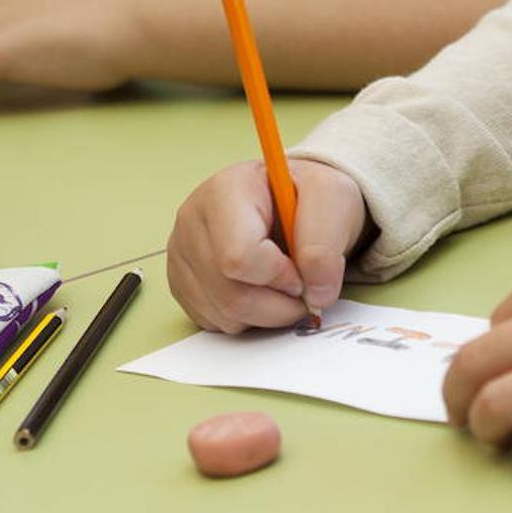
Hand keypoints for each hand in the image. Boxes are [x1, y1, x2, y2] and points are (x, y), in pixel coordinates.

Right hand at [167, 159, 366, 333]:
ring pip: (223, 314)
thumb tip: (315, 294)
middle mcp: (192, 220)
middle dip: (278, 304)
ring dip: (266, 314)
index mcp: (225, 191)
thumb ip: (325, 243)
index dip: (280, 276)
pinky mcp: (180, 281)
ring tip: (281, 285)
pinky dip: (246, 319)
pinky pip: (213, 322)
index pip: (239, 257)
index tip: (301, 270)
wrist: (288, 202)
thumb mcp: (331, 198)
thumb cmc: (304, 196)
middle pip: (231, 294)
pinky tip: (258, 290)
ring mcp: (181, 252)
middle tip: (300, 287)